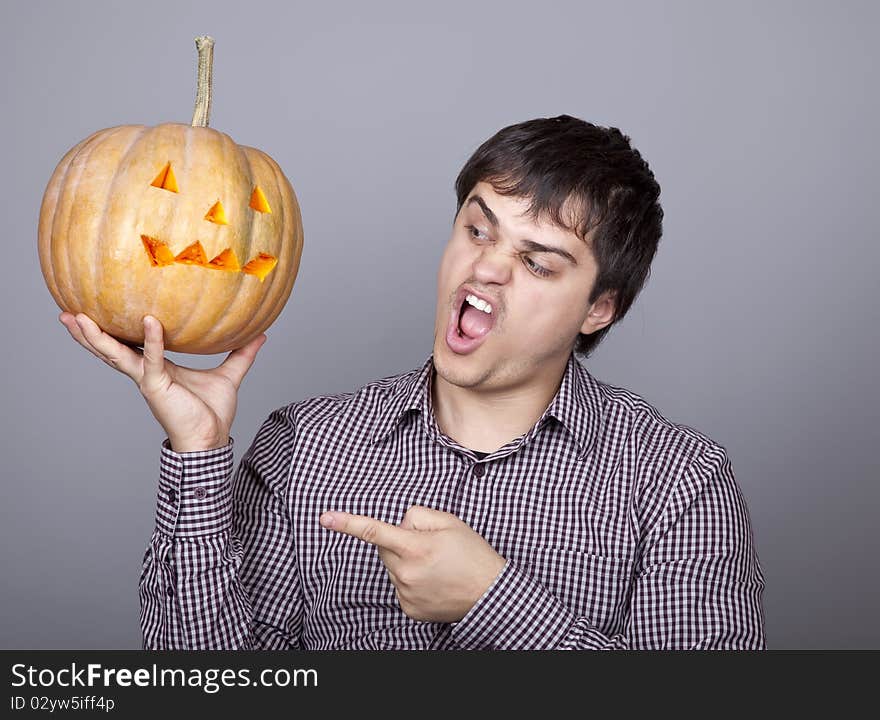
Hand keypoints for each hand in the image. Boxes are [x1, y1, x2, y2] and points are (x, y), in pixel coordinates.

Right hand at [59, 312, 266, 451]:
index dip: (114, 329)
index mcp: (157, 368)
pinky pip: (153, 359)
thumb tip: (261, 334)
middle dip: (88, 332)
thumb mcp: (230, 375)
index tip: (96, 310)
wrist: (211, 440)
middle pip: (110, 348)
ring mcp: (148, 379)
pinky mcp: (157, 387)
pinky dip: (153, 340)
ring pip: (116, 354)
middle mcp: (146, 373)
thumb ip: (241, 354)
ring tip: (76, 317)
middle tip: (67, 311)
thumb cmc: (213, 413)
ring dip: (96, 337)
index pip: (131, 344)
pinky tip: (150, 320)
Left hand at [320, 505, 506, 621]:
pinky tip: (432, 580)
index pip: (375, 531)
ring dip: (405, 560)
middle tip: (428, 544)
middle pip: (384, 547)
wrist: (490, 594)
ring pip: (392, 566)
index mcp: (416, 547)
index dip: (347, 523)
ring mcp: (406, 593)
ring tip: (435, 565)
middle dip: (399, 540)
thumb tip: (400, 524)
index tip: (324, 518)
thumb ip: (418, 515)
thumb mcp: (450, 522)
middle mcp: (406, 572)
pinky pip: (399, 585)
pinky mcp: (408, 608)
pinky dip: (410, 579)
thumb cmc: (473, 554)